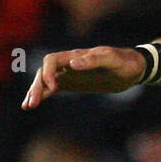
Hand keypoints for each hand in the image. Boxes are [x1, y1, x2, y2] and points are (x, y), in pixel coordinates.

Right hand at [21, 46, 144, 108]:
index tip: (53, 87)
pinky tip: (34, 104)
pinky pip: (52, 88)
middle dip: (37, 87)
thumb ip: (93, 60)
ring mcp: (69, 74)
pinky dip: (43, 95)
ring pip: (45, 81)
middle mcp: (68, 63)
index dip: (49, 72)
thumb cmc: (124, 62)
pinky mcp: (72, 83)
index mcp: (76, 55)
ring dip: (36, 92)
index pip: (52, 60)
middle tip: (32, 103)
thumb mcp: (111, 60)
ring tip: (27, 106)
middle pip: (44, 72)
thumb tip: (73, 63)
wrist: (133, 68)